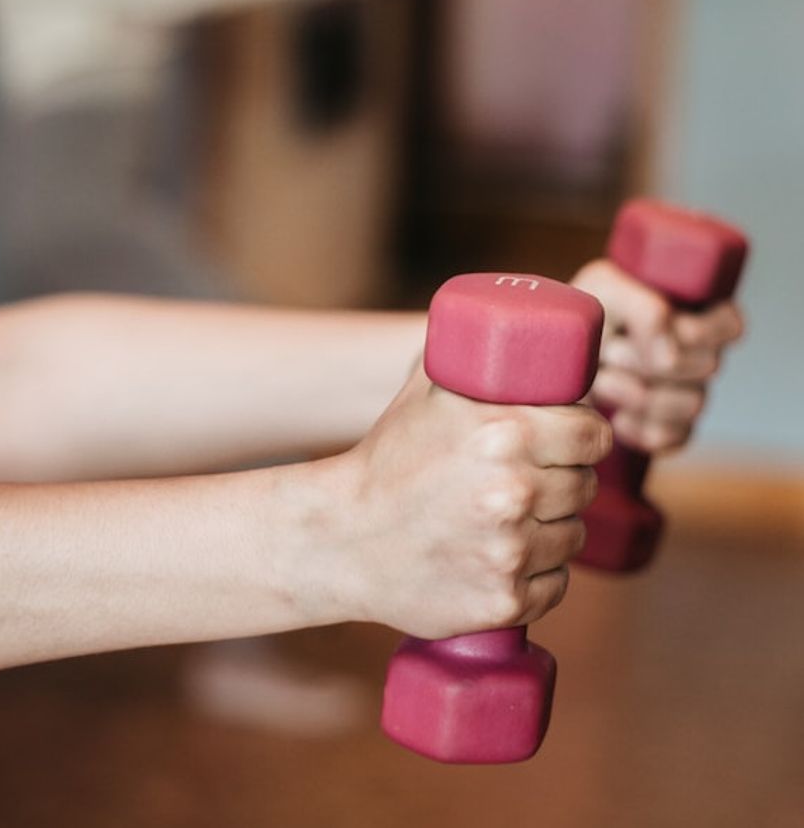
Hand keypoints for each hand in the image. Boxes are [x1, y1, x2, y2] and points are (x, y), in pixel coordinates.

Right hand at [326, 367, 609, 639]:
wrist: (340, 538)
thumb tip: (521, 333)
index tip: (571, 443)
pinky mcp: (504, 601)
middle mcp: (514, 493)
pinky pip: (555, 584)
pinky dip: (537, 574)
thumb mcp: (426, 394)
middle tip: (530, 481)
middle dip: (564, 481)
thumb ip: (475, 360)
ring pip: (572, 537)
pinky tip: (502, 558)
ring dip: (551, 528)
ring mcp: (510, 553)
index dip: (584, 438)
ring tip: (510, 520)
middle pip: (585, 485)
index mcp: (505, 434)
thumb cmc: (386, 460)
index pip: (593, 435)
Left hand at [572, 259, 744, 452]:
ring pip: (692, 404)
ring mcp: (686, 394)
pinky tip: (615, 417)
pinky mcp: (668, 429)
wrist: (548, 363)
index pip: (729, 325)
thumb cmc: (581, 317)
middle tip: (609, 354)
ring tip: (602, 382)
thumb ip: (644, 310)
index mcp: (693, 311)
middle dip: (648, 360)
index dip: (697, 331)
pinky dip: (638, 429)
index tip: (654, 330)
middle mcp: (698, 354)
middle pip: (707, 365)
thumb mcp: (603, 289)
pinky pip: (672, 438)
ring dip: (637, 394)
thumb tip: (671, 358)